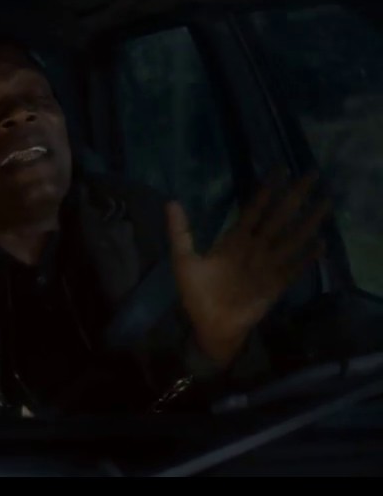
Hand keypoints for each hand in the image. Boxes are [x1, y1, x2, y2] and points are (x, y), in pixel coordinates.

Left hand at [168, 171, 330, 365]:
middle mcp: (255, 248)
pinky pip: (294, 268)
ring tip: (325, 203)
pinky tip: (321, 244)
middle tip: (312, 174)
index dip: (266, 191)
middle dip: (294, 197)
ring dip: (308, 222)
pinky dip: (307, 258)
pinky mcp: (276, 285)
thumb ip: (180, 232)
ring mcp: (268, 266)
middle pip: (279, 217)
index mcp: (234, 240)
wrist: (208, 325)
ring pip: (292, 238)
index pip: (254, 209)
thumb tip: (171, 201)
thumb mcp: (184, 260)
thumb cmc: (196, 293)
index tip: (280, 170)